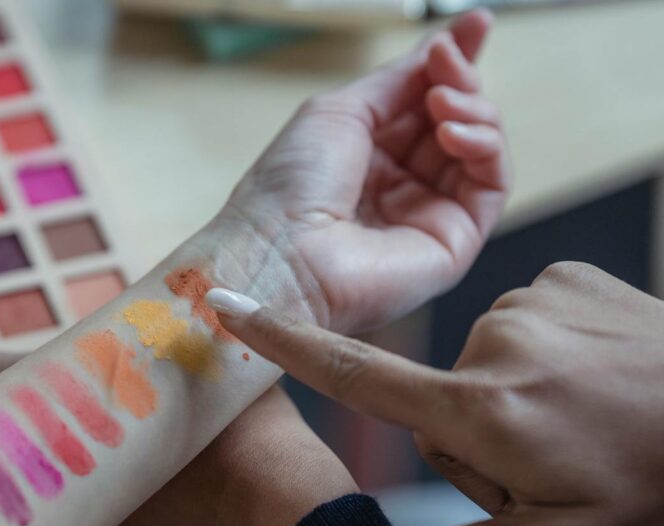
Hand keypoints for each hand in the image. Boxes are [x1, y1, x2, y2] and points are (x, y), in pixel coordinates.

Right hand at [208, 262, 663, 525]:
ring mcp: (534, 300)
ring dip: (511, 395)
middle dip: (473, 433)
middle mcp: (497, 341)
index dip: (281, 342)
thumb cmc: (659, 491)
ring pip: (482, 361)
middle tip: (546, 462)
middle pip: (435, 397)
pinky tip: (593, 377)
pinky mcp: (565, 275)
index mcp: (481, 409)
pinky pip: (521, 320)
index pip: (354, 374)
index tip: (225, 305)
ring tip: (579, 421)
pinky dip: (542, 352)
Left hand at [224, 9, 508, 333]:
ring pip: (481, 147)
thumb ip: (398, 80)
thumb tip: (445, 43)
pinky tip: (455, 131)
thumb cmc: (288, 188)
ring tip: (442, 103)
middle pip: (457, 118)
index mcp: (366, 156)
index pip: (425, 102)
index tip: (476, 24)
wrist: (278, 255)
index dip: (453, 63)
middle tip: (445, 63)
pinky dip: (485, 146)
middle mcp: (400, 185)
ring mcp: (428, 214)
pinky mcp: (454, 243)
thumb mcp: (340, 111)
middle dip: (460, 80)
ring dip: (473, 110)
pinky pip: (492, 183)